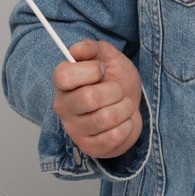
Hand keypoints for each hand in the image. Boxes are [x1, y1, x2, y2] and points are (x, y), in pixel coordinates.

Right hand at [52, 40, 142, 159]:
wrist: (132, 103)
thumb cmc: (115, 79)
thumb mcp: (108, 57)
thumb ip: (92, 48)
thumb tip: (76, 49)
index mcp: (62, 82)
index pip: (64, 76)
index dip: (90, 70)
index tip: (102, 69)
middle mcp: (63, 107)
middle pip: (89, 98)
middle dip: (115, 90)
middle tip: (117, 90)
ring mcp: (74, 129)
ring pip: (106, 118)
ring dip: (125, 108)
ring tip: (123, 105)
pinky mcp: (89, 147)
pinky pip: (114, 137)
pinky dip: (127, 126)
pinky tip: (123, 122)